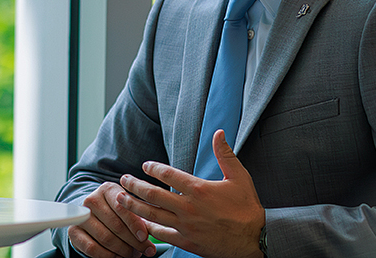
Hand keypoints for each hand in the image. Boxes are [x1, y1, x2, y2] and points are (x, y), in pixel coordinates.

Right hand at [69, 182, 156, 257]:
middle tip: (144, 250)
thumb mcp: (128, 206)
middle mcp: (91, 200)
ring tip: (133, 253)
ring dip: (123, 250)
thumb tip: (152, 232)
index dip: (135, 224)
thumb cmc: (116, 211)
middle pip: (115, 225)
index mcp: (107, 189)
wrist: (91, 213)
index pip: (121, 207)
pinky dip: (108, 256)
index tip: (144, 237)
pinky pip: (92, 248)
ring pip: (106, 238)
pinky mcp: (73, 232)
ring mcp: (80, 216)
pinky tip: (118, 256)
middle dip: (133, 242)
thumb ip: (140, 214)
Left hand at [117, 130, 265, 257]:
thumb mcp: (239, 177)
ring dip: (133, 205)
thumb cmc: (248, 208)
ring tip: (120, 199)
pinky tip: (141, 223)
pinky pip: (162, 234)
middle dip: (134, 185)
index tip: (145, 165)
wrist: (255, 240)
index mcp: (199, 189)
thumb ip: (225, 154)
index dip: (153, 168)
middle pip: (152, 194)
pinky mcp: (186, 242)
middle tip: (123, 180)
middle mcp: (188, 207)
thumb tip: (219, 132)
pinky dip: (149, 228)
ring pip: (152, 214)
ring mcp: (185, 226)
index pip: (168, 175)